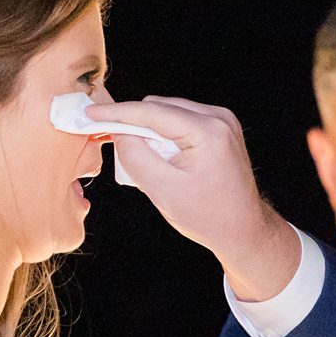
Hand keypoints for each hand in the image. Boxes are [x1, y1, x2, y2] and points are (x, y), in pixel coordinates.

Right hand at [91, 96, 300, 299]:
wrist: (244, 229)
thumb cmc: (208, 216)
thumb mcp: (163, 190)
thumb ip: (136, 157)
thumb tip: (120, 131)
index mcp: (208, 132)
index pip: (152, 112)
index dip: (117, 112)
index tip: (91, 113)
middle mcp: (219, 118)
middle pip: (160, 107)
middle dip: (136, 124)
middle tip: (120, 150)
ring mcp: (223, 121)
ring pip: (170, 112)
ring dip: (151, 131)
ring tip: (151, 163)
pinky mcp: (221, 127)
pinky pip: (182, 120)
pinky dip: (166, 135)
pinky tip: (164, 158)